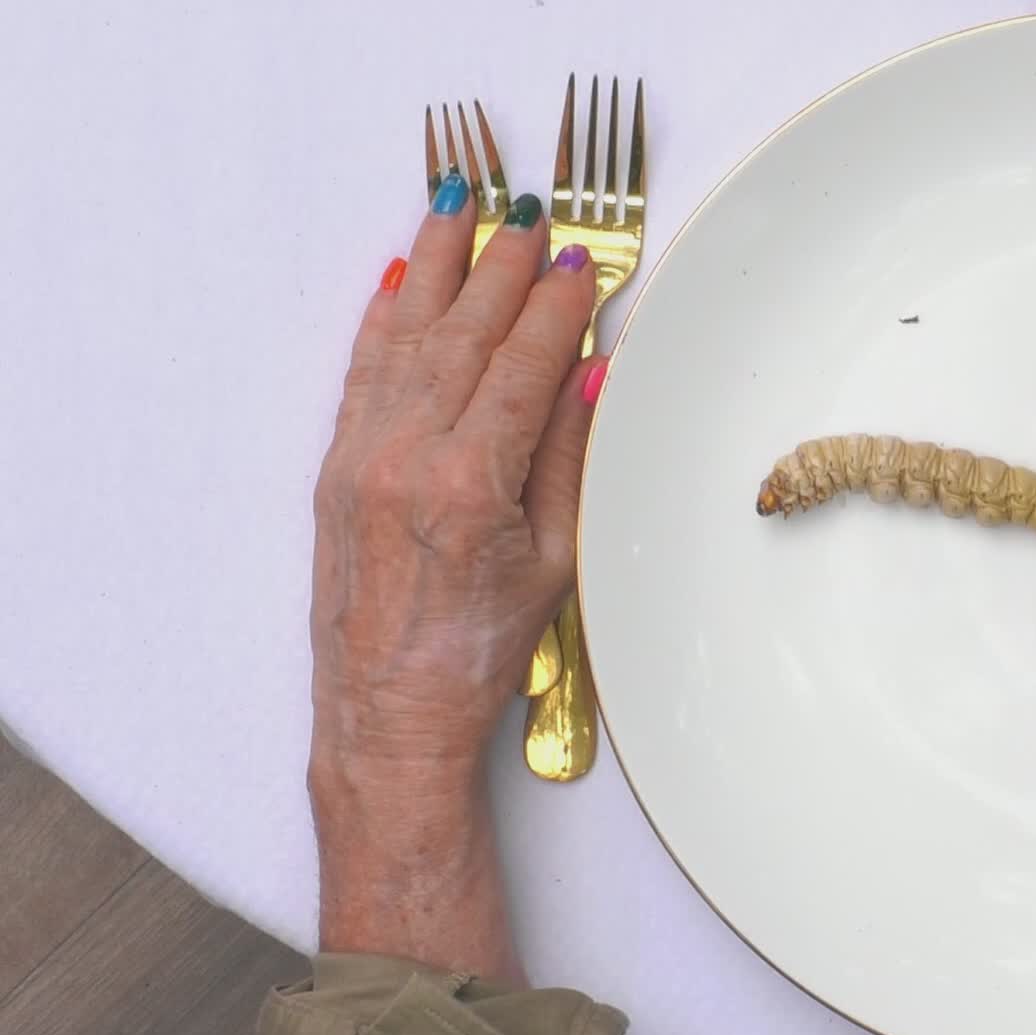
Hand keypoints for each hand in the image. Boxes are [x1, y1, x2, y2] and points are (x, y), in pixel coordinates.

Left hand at [306, 176, 605, 979]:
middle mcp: (405, 457)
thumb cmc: (477, 653)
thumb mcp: (554, 562)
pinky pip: (362, 370)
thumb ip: (567, 460)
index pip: (522, 366)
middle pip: (463, 335)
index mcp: (469, 482)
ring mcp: (360, 458)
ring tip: (457, 210)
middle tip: (531, 218)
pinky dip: (384, 318)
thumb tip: (588, 378)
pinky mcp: (335, 468)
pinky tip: (400, 281)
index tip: (582, 265)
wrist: (388, 711)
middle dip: (501, 268)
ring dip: (436, 267)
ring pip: (405, 337)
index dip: (556, 309)